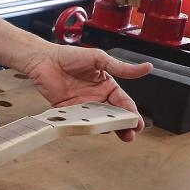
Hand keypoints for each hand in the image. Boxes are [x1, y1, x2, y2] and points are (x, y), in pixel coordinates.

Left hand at [20, 45, 151, 139]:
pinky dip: (85, 126)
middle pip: (114, 116)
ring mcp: (83, 106)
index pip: (124, 103)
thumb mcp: (99, 59)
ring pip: (98, 121)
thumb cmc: (70, 56)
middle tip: (130, 134)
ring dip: (106, 128)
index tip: (137, 122)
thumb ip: (121, 68)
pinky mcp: (68, 111)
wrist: (43, 59)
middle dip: (123, 126)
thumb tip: (147, 67)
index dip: (132, 113)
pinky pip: (79, 121)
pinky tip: (91, 129)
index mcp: (107, 86)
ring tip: (112, 134)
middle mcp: (97, 98)